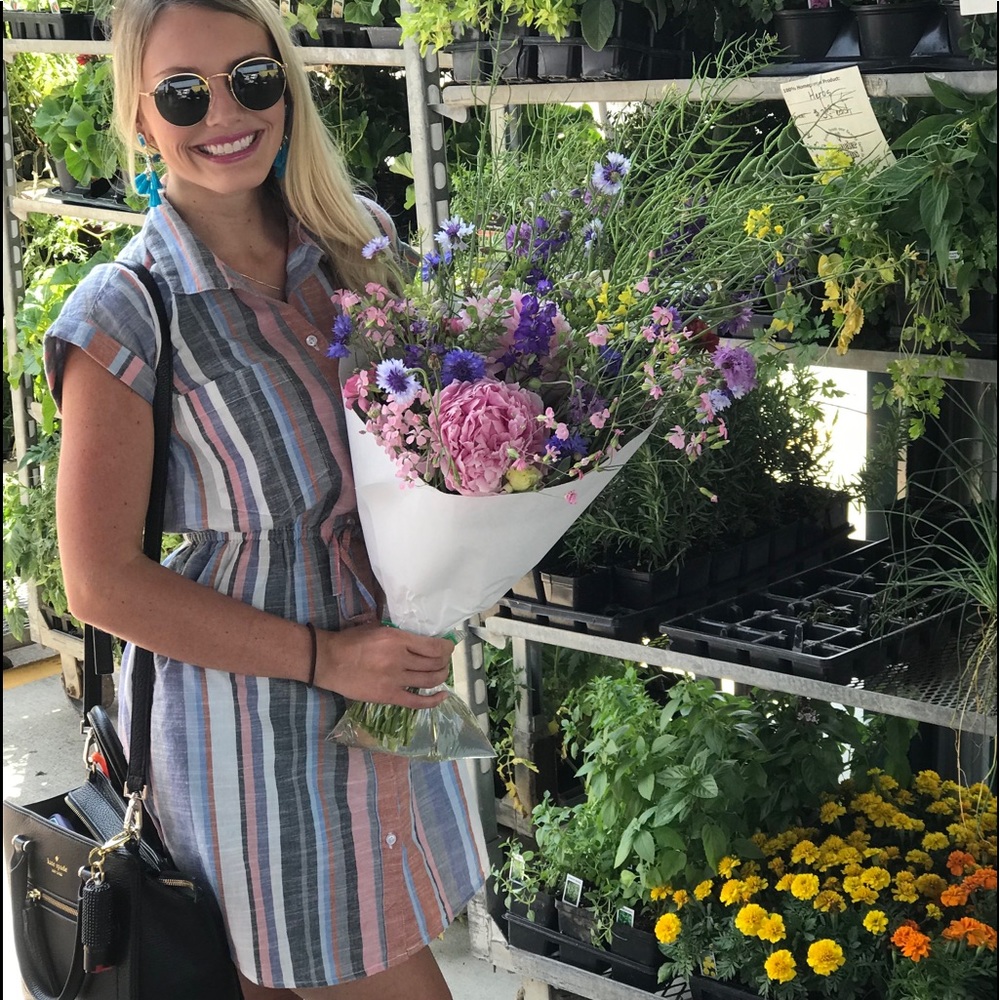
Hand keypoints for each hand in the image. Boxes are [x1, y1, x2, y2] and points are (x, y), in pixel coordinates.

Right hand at [313, 623, 453, 708]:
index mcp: (397, 639)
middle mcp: (400, 659)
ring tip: (442, 674)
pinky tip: (442, 696)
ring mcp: (395, 680)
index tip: (448, 647)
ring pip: (430, 681)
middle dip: (445, 662)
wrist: (329, 661)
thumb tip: (420, 638)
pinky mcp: (389, 696)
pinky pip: (417, 701)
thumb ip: (399, 634)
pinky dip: (433, 700)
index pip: (433, 646)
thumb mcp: (378, 628)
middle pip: (434, 663)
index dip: (446, 648)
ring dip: (442, 677)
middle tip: (444, 660)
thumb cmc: (351, 641)